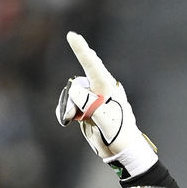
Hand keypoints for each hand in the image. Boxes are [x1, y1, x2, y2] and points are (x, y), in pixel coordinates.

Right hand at [56, 31, 158, 178]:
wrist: (120, 151)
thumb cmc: (119, 134)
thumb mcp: (105, 119)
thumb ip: (90, 103)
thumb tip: (74, 89)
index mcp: (108, 89)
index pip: (93, 66)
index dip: (82, 51)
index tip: (72, 36)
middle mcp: (99, 91)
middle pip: (83, 75)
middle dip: (80, 68)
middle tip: (74, 41)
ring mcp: (91, 100)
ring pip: (72, 94)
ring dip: (69, 106)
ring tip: (73, 119)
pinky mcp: (85, 110)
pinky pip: (69, 105)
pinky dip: (66, 111)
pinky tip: (68, 119)